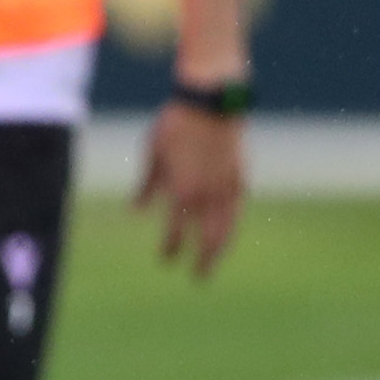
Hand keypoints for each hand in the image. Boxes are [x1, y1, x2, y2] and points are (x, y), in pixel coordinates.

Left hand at [136, 100, 244, 275]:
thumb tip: (137, 211)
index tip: (166, 259)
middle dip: (204, 260)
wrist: (211, 102)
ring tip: (216, 261)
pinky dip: (233, 222)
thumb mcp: (153, 155)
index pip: (177, 233)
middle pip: (209, 238)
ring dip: (222, 248)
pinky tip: (230, 229)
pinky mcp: (242, 174)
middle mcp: (207, 195)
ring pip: (229, 226)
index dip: (172, 249)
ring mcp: (228, 186)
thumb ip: (147, 187)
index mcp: (182, 192)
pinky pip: (238, 207)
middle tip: (199, 277)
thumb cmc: (175, 126)